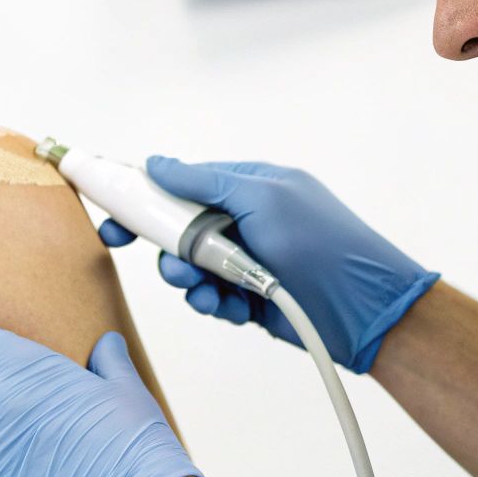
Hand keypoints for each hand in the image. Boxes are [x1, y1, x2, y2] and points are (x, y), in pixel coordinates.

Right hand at [98, 156, 438, 372]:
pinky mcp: (252, 298)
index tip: (110, 212)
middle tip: (142, 255)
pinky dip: (216, 304)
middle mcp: (247, 221)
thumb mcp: (262, 199)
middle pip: (180, 229)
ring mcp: (249, 261)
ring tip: (206, 291)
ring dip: (190, 281)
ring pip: (193, 269)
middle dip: (165, 246)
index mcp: (251, 187)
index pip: (183, 185)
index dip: (143, 198)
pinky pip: (214, 298)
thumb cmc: (324, 245)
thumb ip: (204, 182)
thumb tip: (158, 164)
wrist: (367, 312)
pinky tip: (233, 308)